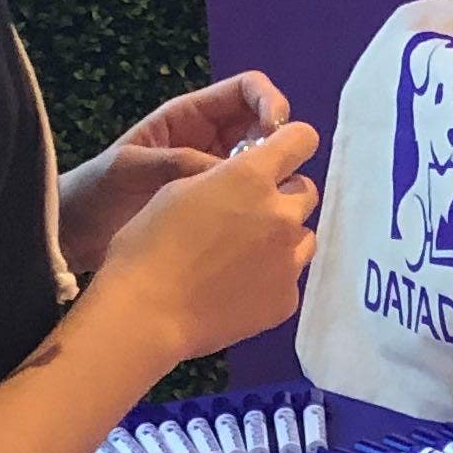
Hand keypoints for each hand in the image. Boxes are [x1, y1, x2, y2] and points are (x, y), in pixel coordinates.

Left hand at [61, 72, 290, 276]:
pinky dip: (260, 203)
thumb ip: (177, 163)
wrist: (73, 232)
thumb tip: (227, 172)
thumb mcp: (131, 168)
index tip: (275, 129)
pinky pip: (249, 197)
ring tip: (268, 199)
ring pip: (262, 164)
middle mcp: (209, 140)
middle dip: (278, 143)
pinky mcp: (216, 207)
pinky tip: (258, 221)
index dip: (269, 101)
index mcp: (189, 117)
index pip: (246, 91)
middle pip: (264, 127)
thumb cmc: (95, 190)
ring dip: (273, 176)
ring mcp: (214, 174)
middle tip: (276, 172)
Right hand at [93, 122, 318, 362]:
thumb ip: (224, 179)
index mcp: (252, 177)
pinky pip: (290, 277)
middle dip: (282, 196)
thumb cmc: (148, 244)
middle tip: (248, 214)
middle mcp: (281, 214)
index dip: (291, 143)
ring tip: (244, 255)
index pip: (301, 139)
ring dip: (282, 237)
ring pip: (304, 236)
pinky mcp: (287, 300)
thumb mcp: (179, 190)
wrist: (147, 313)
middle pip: (306, 192)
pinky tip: (238, 289)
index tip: (279, 155)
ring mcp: (289, 260)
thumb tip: (245, 183)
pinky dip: (271, 278)